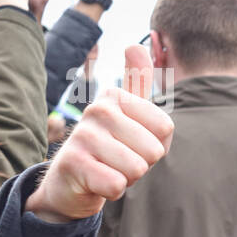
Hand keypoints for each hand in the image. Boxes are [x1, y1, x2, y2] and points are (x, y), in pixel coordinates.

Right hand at [26, 45, 172, 222]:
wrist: (70, 181)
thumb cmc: (110, 147)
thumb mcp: (128, 113)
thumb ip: (137, 80)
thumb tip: (135, 45)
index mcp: (115, 96)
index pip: (166, 128)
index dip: (156, 145)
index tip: (133, 143)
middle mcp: (97, 110)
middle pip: (154, 150)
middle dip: (142, 164)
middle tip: (118, 160)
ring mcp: (82, 135)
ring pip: (137, 169)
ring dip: (127, 178)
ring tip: (108, 169)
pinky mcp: (72, 163)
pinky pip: (117, 185)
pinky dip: (112, 191)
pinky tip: (96, 182)